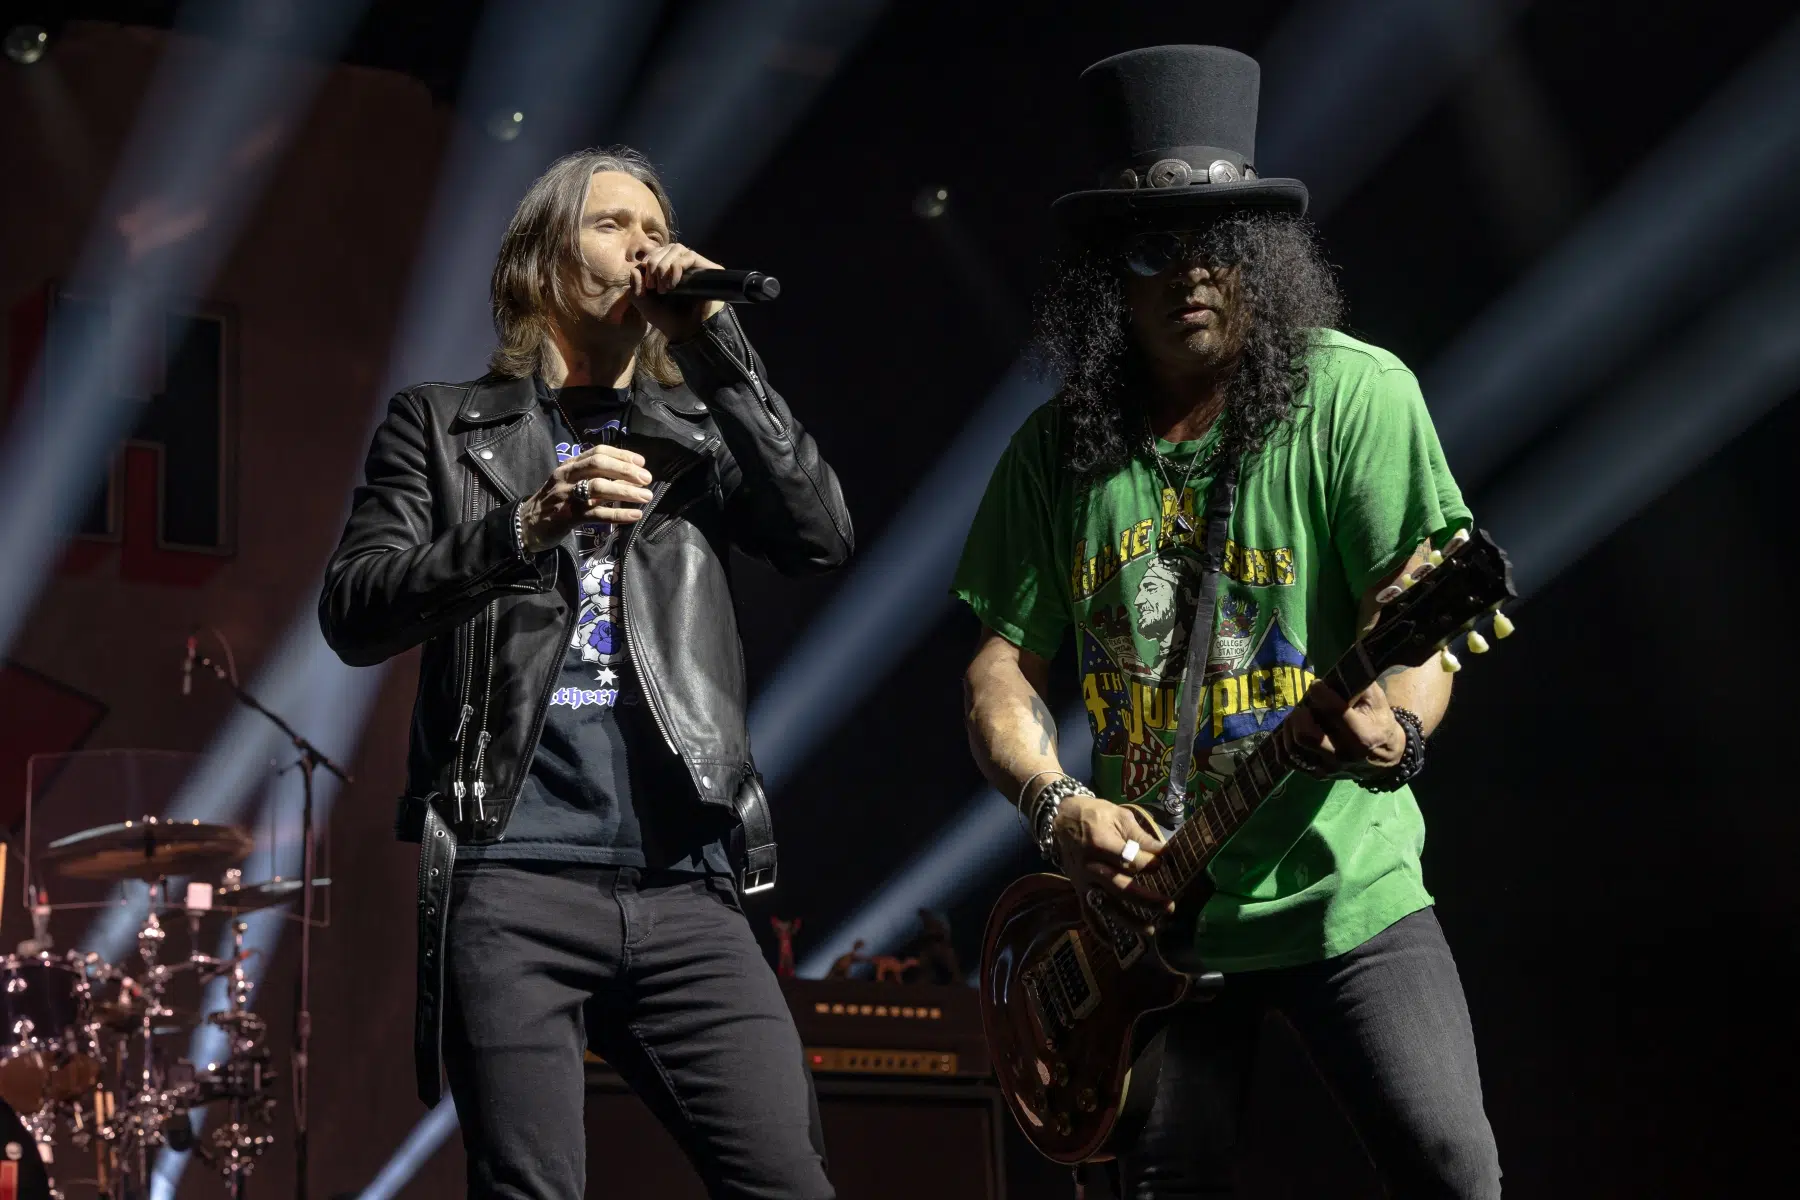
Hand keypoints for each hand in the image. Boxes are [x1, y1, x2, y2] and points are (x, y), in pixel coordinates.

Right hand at [517, 444, 653, 552]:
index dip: (621, 455)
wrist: (527, 525)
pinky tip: (635, 515)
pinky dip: (618, 514)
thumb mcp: (570, 484)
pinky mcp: (568, 517)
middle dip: (626, 470)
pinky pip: (597, 514)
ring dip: (626, 491)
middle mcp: (566, 477)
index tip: (641, 463)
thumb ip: (594, 478)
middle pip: (598, 465)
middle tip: (647, 479)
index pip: (597, 452)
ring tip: (646, 496)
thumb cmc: (554, 503)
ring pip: (598, 488)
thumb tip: (628, 477)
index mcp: (569, 465)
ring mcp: (566, 496)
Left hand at [630, 242, 726, 341]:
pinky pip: (688, 256)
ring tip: (664, 287)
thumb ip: (634, 287)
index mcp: (665, 269)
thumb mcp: (643, 304)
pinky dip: (676, 268)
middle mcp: (679, 264)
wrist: (686, 331)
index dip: (646, 263)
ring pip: (676, 248)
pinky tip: (674, 285)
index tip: (646, 285)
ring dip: (664, 265)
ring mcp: (693, 265)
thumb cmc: (666, 318)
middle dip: (653, 265)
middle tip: (653, 287)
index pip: (654, 253)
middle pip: (663, 249)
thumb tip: (635, 269)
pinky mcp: (704, 267)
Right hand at [1049, 793, 1173, 936]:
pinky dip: (1098, 929)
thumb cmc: (1094, 814)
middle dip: (1147, 900)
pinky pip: (1087, 913)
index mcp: (1101, 843)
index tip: (1165, 862)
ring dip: (1129, 921)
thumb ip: (1142, 837)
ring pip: (1107, 905)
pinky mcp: (1079, 889)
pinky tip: (1112, 944)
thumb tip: (1165, 853)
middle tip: (1169, 906)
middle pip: (1122, 887)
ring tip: (1150, 931)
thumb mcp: (1119, 816)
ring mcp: (1084, 881)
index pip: (1132, 861)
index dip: (1152, 863)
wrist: (1061, 818)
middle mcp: (1091, 866)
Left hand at [1282, 677, 1405, 778]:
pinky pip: (1287, 761)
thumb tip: (1332, 672)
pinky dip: (1281, 743)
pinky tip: (1288, 730)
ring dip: (1289, 726)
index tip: (1317, 685)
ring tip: (1298, 716)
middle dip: (1300, 714)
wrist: (1384, 757)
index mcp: (1362, 736)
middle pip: (1306, 735)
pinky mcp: (1316, 774)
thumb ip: (1356, 684)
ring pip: (1293, 748)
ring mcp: (1328, 768)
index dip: (1319, 693)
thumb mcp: (1376, 700)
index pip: (1334, 712)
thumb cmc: (1378, 721)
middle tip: (1305, 705)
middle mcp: (1343, 755)